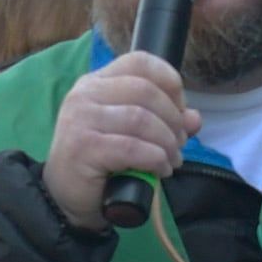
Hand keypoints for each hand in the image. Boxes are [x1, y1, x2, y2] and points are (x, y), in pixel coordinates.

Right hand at [42, 53, 197, 231]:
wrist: (67, 199)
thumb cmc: (101, 163)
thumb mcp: (134, 135)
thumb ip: (164, 121)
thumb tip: (194, 119)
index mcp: (96, 83)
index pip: (140, 62)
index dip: (169, 81)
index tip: (179, 110)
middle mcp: (85, 95)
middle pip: (145, 90)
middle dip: (173, 119)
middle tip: (179, 144)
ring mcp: (80, 120)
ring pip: (141, 119)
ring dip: (167, 142)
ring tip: (172, 160)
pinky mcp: (83, 148)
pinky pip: (132, 147)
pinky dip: (155, 159)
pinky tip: (160, 170)